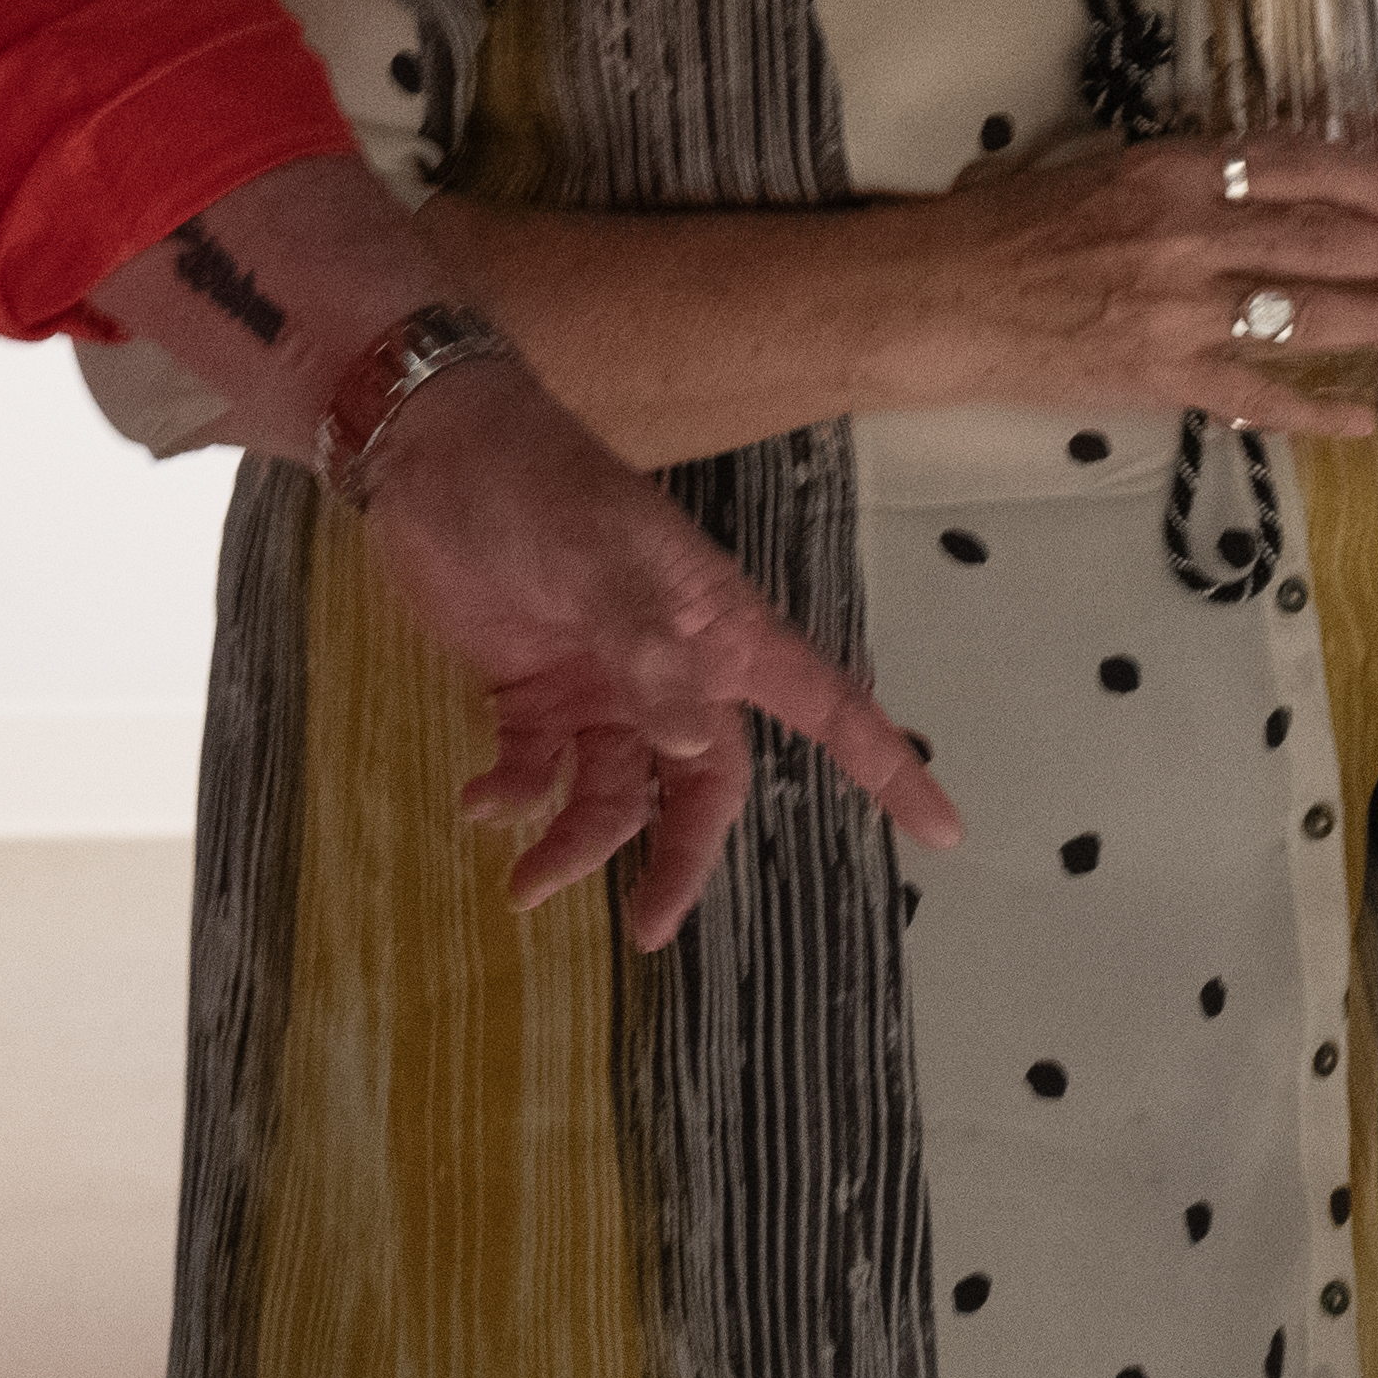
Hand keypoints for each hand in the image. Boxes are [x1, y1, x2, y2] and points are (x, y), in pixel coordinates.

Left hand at [336, 357, 963, 947]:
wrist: (431, 448)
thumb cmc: (538, 483)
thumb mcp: (601, 557)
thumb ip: (645, 650)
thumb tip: (690, 747)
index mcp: (719, 633)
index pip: (827, 708)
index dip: (887, 769)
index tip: (946, 832)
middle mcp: (671, 671)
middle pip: (702, 789)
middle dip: (680, 860)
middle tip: (648, 929)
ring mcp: (601, 686)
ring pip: (614, 797)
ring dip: (577, 844)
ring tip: (525, 883)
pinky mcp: (531, 693)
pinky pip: (540, 773)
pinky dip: (515, 799)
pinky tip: (478, 804)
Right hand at [920, 127, 1377, 434]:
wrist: (947, 298)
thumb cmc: (1018, 226)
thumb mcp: (1111, 170)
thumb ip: (1194, 175)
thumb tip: (1280, 180)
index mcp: (1172, 169)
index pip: (1299, 164)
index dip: (1370, 181)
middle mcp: (1185, 235)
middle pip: (1323, 240)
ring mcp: (1180, 310)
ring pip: (1309, 315)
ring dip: (1375, 323)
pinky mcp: (1165, 376)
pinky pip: (1262, 395)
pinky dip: (1320, 411)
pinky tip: (1364, 418)